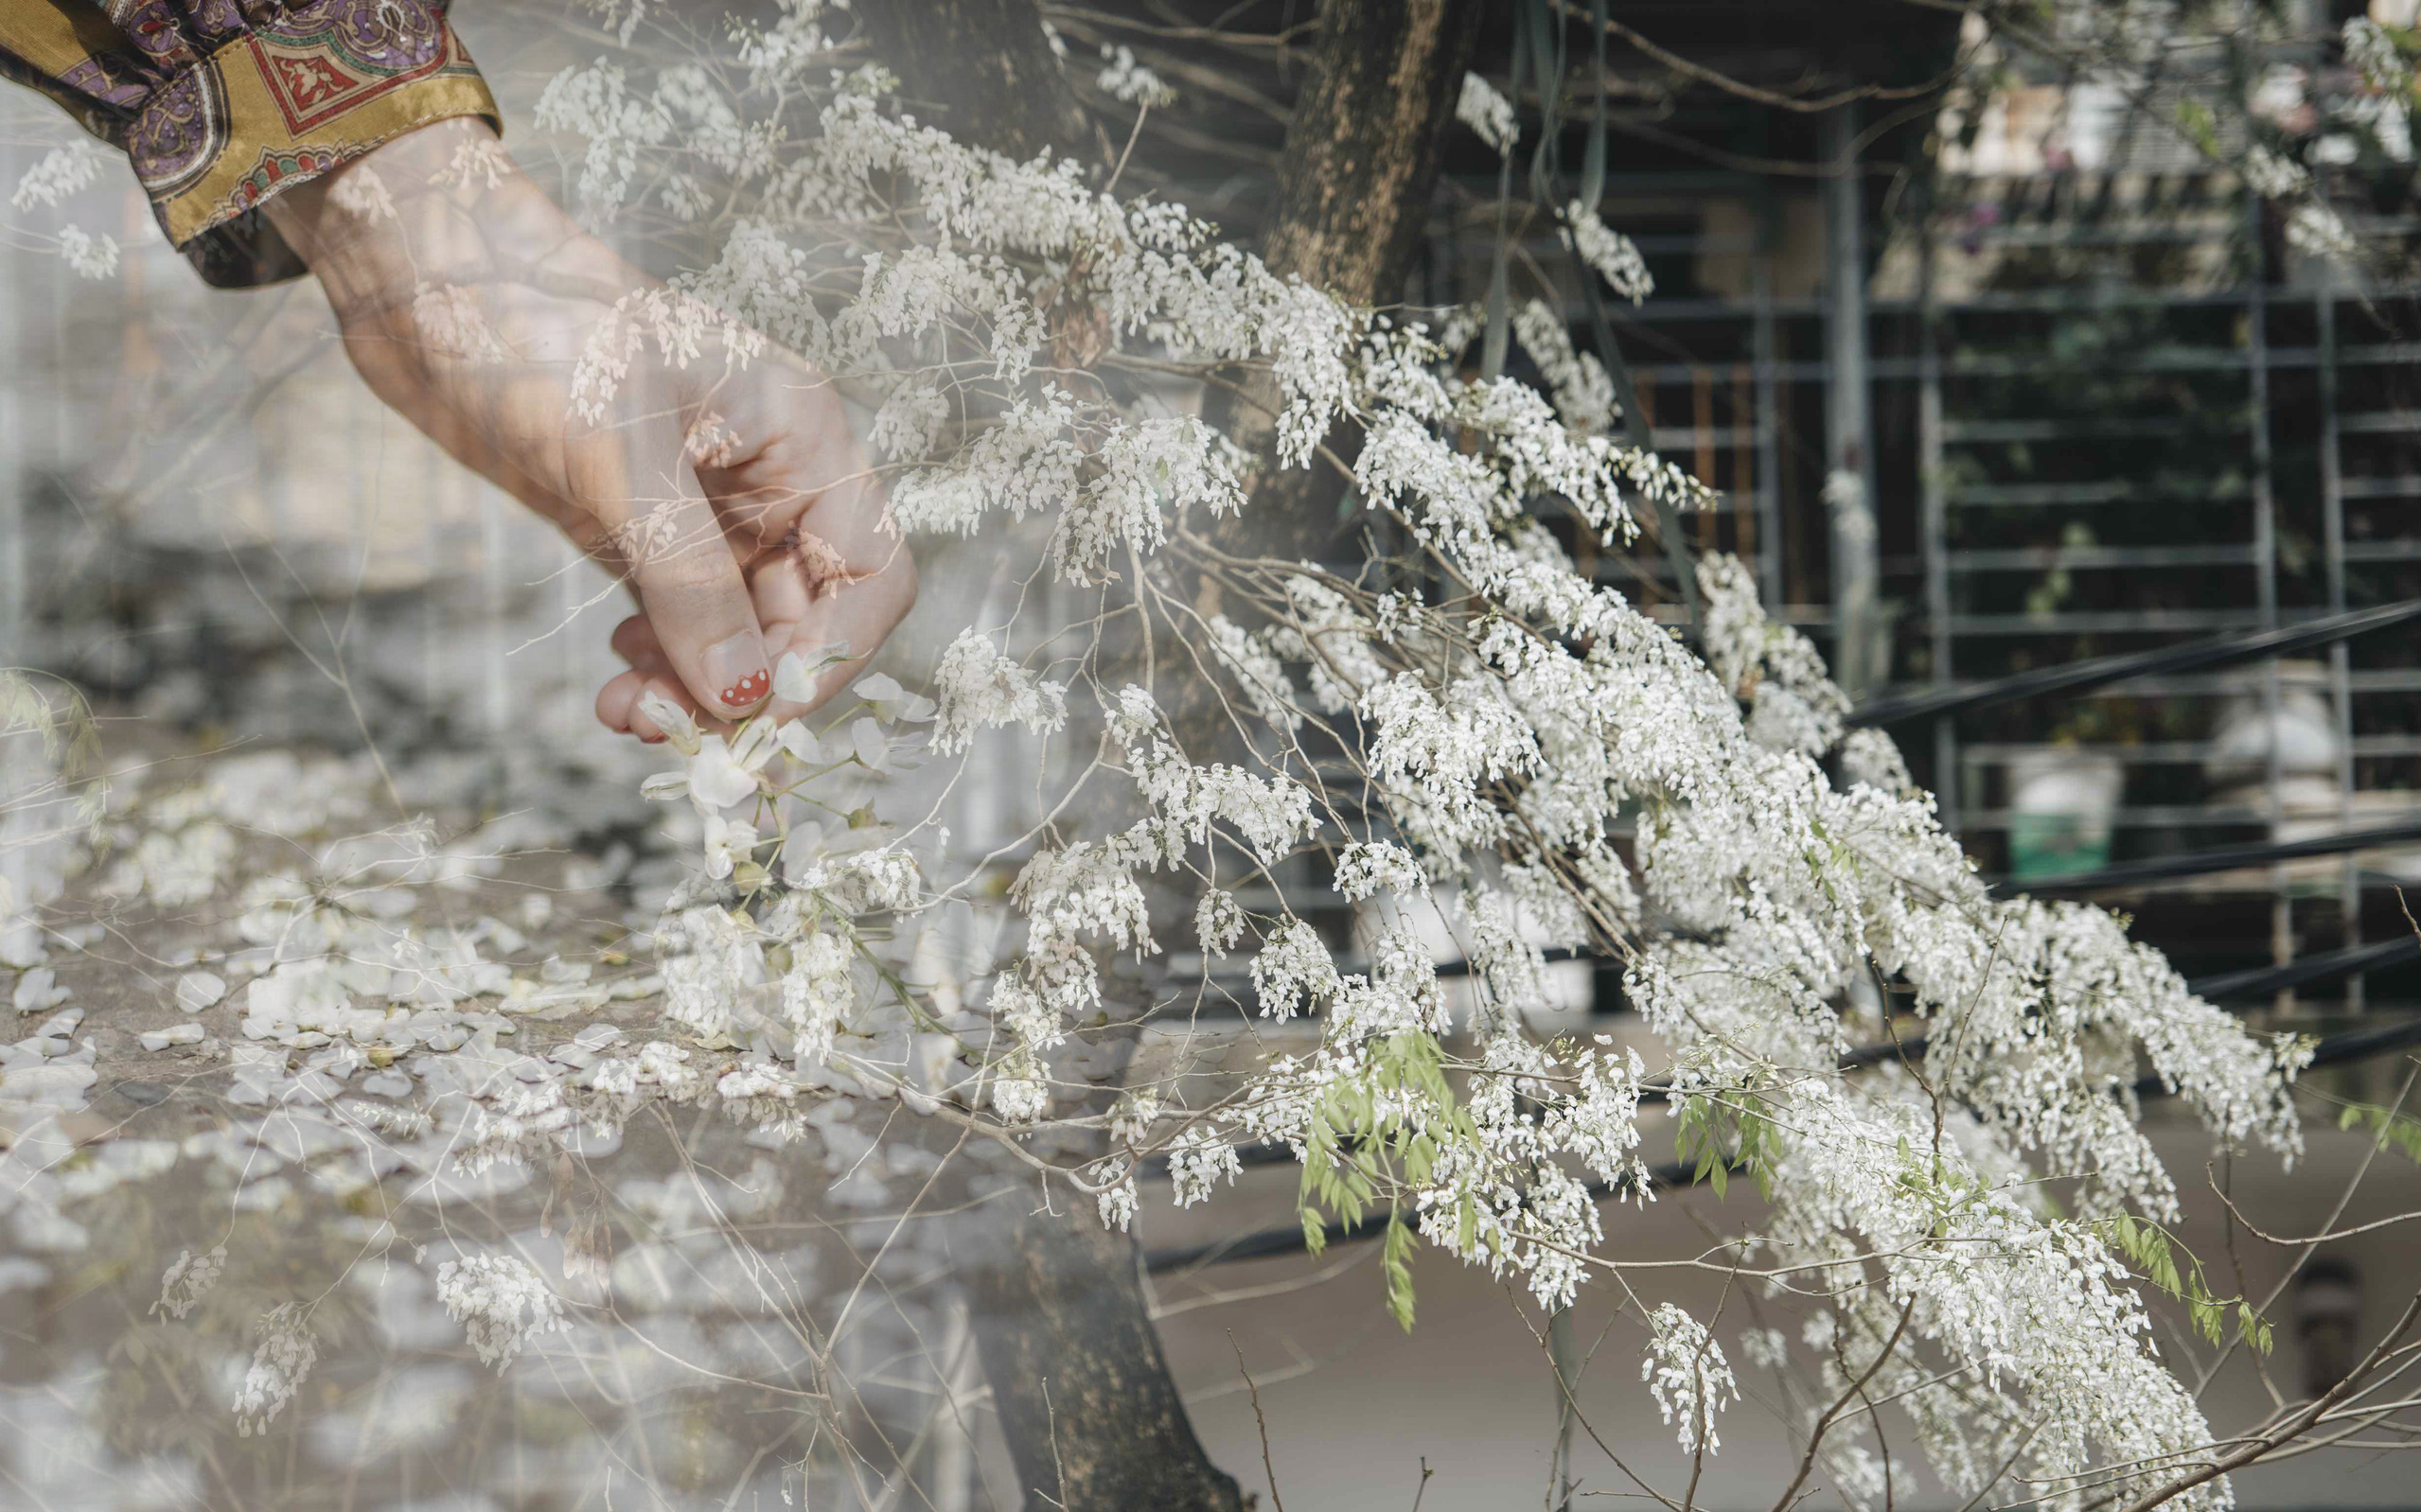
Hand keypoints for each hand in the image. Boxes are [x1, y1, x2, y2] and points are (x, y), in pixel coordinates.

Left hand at [262, 118, 912, 737]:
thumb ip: (689, 582)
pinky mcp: (644, 531)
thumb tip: (739, 696)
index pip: (869, 574)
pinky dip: (662, 665)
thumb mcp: (621, 459)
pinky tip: (618, 675)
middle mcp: (773, 480)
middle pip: (806, 619)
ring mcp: (708, 510)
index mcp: (803, 438)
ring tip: (627, 712)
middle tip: (667, 729)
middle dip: (747, 685)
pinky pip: (682, 624)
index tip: (759, 713)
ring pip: (740, 634)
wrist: (427, 279)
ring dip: (697, 688)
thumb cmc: (537, 330)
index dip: (830, 654)